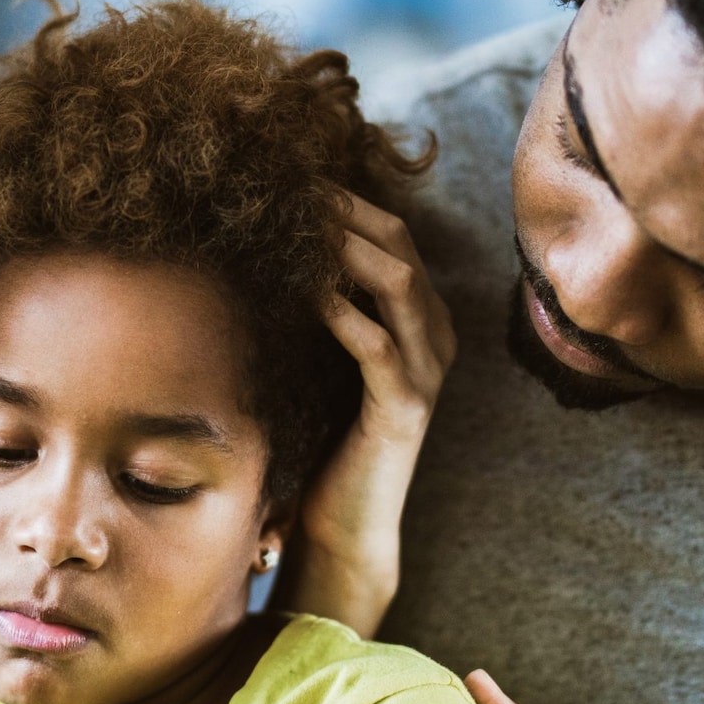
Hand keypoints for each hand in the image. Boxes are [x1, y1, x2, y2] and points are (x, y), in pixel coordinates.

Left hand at [290, 195, 455, 634]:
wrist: (343, 526)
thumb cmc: (323, 440)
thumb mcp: (322, 361)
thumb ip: (319, 311)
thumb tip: (268, 252)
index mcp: (421, 322)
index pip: (393, 236)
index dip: (348, 202)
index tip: (292, 177)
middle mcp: (435, 338)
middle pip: (400, 244)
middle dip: (345, 210)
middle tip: (289, 185)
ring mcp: (426, 372)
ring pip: (398, 282)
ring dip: (345, 246)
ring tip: (296, 223)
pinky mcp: (403, 409)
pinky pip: (376, 344)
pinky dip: (342, 310)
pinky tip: (304, 290)